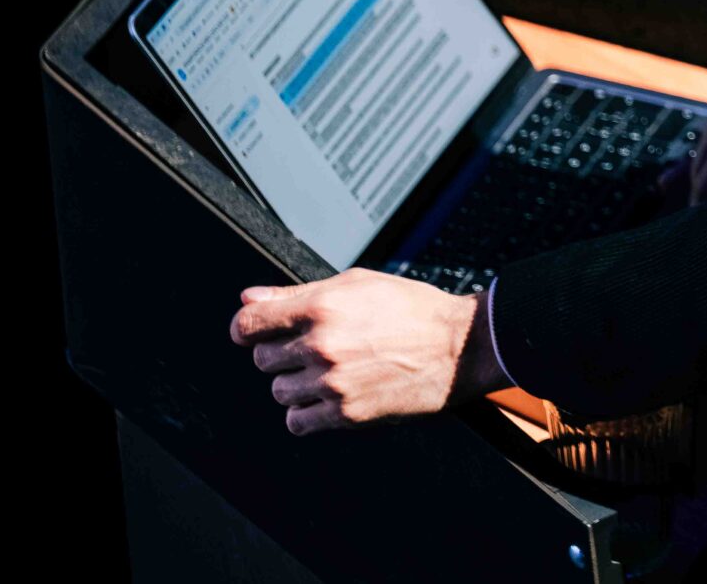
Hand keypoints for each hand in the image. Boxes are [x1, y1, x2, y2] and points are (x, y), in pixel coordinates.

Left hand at [229, 267, 507, 435]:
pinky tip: (328, 396)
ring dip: (296, 383)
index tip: (255, 332)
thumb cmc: (411, 309)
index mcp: (322, 306)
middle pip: (263, 359)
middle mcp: (322, 345)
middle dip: (282, 353)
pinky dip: (306, 412)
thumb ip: (297, 294)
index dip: (246, 327)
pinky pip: (297, 422)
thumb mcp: (356, 285)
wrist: (459, 346)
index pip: (249, 323)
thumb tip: (248, 298)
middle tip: (314, 347)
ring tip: (328, 371)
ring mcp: (333, 382)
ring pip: (279, 391)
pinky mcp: (347, 413)